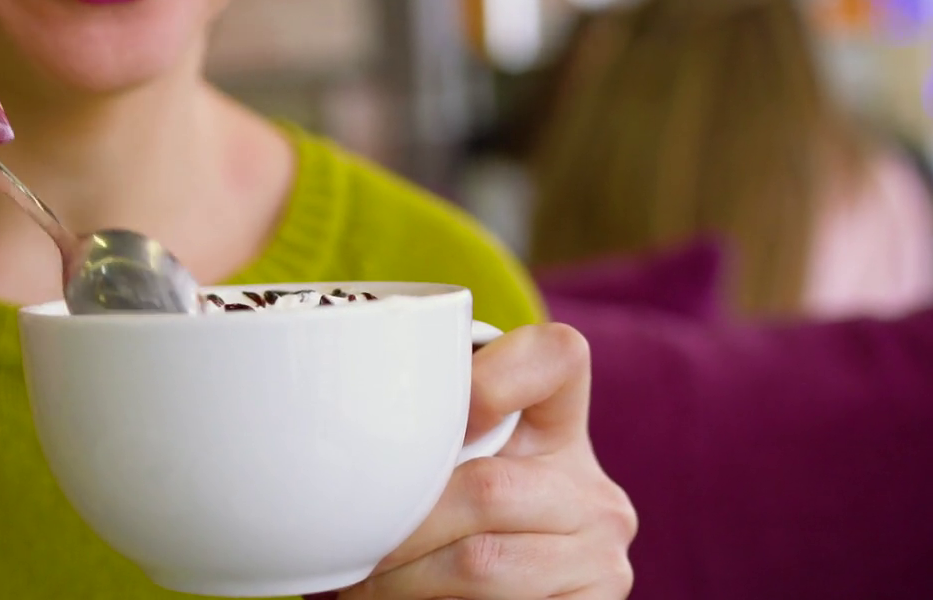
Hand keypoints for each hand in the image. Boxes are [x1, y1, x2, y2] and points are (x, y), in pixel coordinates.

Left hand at [341, 323, 636, 598]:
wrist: (498, 597)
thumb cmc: (448, 525)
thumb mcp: (450, 468)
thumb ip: (424, 433)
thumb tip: (330, 428)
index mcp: (559, 428)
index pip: (556, 357)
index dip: (494, 376)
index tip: (421, 416)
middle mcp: (592, 490)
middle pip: (487, 486)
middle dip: (405, 523)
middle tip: (353, 539)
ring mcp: (602, 553)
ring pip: (483, 561)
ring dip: (408, 578)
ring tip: (366, 582)